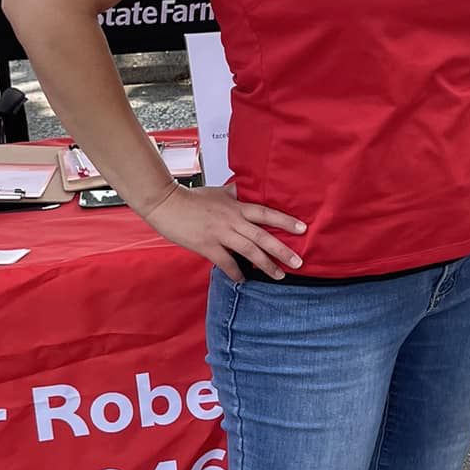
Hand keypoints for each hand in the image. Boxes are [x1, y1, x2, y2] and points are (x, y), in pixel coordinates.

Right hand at [141, 182, 306, 281]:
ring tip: (279, 275)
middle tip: (298, 262)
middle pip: (263, 236)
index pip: (267, 213)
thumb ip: (234, 193)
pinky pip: (226, 262)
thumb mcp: (218, 192)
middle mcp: (233, 220)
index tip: (303, 229)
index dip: (285, 220)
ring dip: (266, 265)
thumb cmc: (191, 197)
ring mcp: (220, 234)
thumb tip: (244, 189)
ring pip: (249, 251)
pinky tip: (244, 280)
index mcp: (237, 207)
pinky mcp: (207, 246)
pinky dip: (236, 273)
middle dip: (282, 250)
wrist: (166, 204)